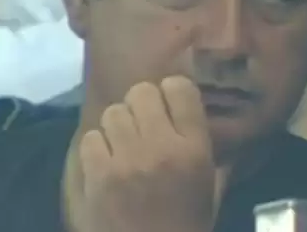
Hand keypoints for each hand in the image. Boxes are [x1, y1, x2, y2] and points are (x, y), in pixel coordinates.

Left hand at [79, 77, 227, 231]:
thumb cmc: (187, 224)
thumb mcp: (211, 188)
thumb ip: (215, 155)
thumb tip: (214, 126)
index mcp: (194, 149)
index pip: (179, 88)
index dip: (172, 92)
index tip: (170, 104)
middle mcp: (161, 147)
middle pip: (141, 92)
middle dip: (142, 105)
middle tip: (144, 124)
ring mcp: (126, 161)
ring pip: (113, 112)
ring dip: (118, 125)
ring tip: (123, 143)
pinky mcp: (97, 177)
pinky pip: (91, 138)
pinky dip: (98, 147)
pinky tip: (106, 162)